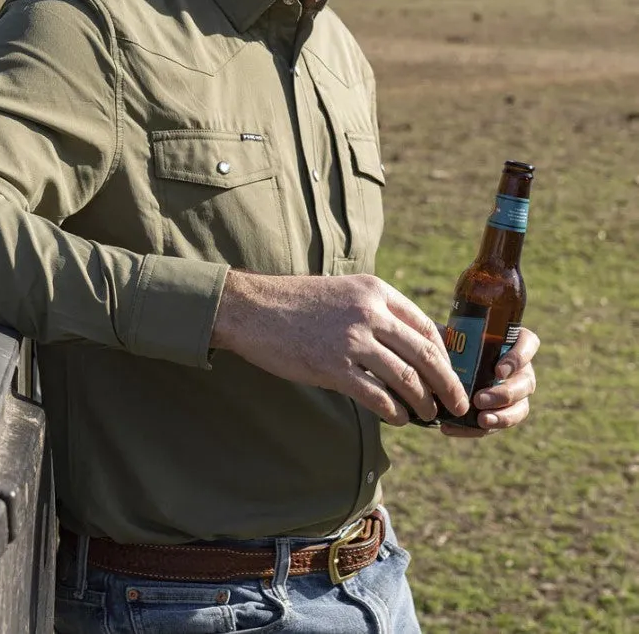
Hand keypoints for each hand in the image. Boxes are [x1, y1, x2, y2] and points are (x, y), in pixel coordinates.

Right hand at [212, 271, 469, 425]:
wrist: (251, 309)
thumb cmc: (295, 303)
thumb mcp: (343, 293)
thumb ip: (374, 312)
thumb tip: (407, 346)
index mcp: (374, 291)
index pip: (426, 326)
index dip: (445, 356)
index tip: (449, 374)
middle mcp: (369, 312)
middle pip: (424, 353)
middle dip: (447, 384)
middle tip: (458, 404)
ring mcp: (351, 339)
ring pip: (406, 378)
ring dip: (423, 402)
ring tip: (428, 415)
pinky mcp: (333, 366)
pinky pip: (377, 396)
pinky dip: (395, 411)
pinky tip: (399, 418)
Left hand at [440, 326, 539, 437]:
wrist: (442, 361)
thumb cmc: (450, 339)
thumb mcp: (451, 334)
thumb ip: (450, 336)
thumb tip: (434, 345)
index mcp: (513, 342)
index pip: (528, 345)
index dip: (517, 359)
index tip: (497, 371)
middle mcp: (520, 368)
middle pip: (526, 383)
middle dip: (505, 395)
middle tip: (480, 400)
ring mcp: (514, 393)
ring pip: (520, 409)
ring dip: (501, 418)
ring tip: (481, 420)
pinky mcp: (499, 412)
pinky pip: (494, 424)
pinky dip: (473, 429)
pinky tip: (451, 428)